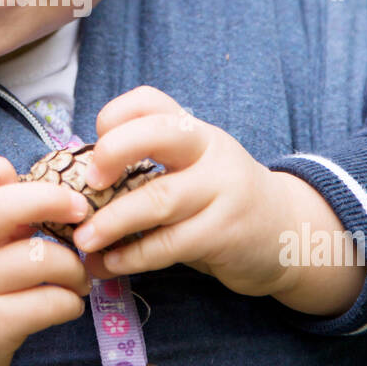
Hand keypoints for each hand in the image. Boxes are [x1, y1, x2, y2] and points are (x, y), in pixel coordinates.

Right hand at [0, 152, 92, 365]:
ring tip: (76, 277)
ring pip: (42, 258)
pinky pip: (50, 303)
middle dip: (55, 199)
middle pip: (6, 205)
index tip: (19, 190)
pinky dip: (70, 302)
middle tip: (80, 212)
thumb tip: (41, 206)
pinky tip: (66, 305)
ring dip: (74, 266)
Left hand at [71, 86, 345, 302]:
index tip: (92, 145)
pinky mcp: (226, 233)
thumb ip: (150, 167)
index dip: (115, 116)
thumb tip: (77, 182)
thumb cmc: (220, 200)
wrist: (289, 233)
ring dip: (112, 221)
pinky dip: (134, 256)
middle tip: (86, 183)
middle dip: (114, 152)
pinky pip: (170, 244)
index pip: (151, 101)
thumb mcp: (194, 169)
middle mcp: (210, 150)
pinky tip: (111, 264)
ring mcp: (222, 191)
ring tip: (82, 240)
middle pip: (159, 133)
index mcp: (194, 131)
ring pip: (159, 198)